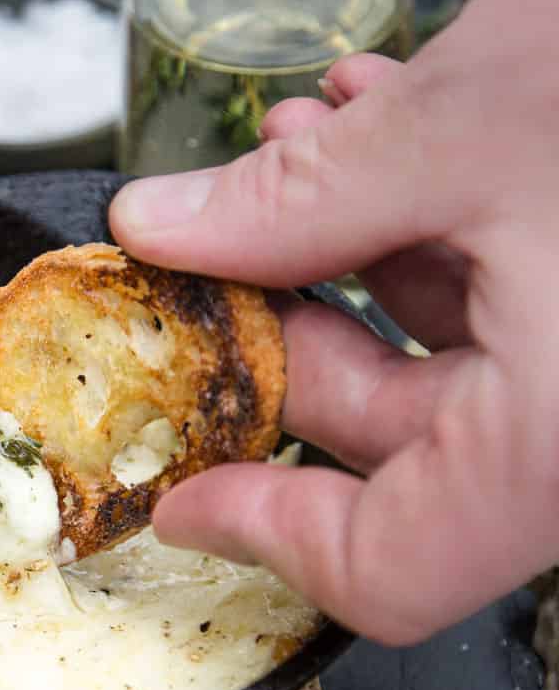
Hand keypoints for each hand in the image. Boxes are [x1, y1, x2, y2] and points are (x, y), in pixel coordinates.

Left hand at [110, 0, 558, 643]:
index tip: (186, 495)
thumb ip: (292, 201)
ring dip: (354, 248)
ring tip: (298, 140)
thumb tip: (166, 227)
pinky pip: (523, 303)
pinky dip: (437, 223)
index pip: (393, 569)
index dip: (267, 536)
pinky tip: (385, 120)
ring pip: (458, 359)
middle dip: (294, 327)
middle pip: (403, 442)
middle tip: (218, 246)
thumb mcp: (460, 125)